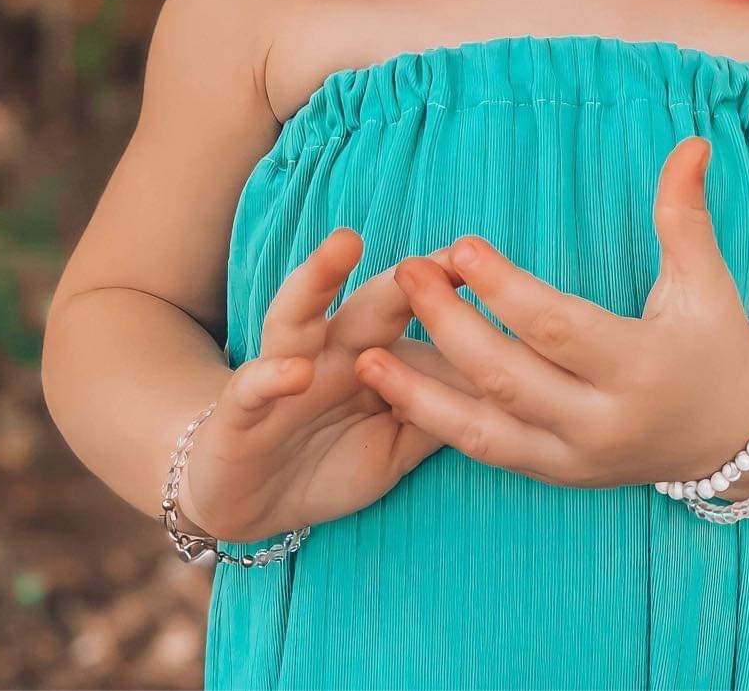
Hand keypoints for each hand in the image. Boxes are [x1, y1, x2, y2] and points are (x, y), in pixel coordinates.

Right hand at [179, 228, 480, 542]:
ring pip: (298, 313)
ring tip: (346, 245)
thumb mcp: (396, 444)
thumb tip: (508, 390)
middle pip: (369, 301)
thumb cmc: (329, 461)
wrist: (249, 503)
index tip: (493, 265)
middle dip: (406, 274)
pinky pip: (254, 385)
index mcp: (371, 354)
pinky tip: (296, 371)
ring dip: (319, 277)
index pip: (415, 312)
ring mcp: (282, 371)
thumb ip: (439, 412)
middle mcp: (329, 349)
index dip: (450, 289)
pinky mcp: (240, 409)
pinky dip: (273, 376)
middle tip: (448, 251)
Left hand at [355, 137, 748, 491]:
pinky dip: (436, 420)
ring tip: (366, 350)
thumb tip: (692, 142)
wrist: (730, 437)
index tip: (461, 246)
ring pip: (482, 427)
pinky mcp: (554, 474)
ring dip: (420, 389)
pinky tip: (393, 386)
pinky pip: (484, 450)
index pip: (556, 327)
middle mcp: (601, 422)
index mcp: (638, 367)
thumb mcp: (705, 279)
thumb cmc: (715, 343)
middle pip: (508, 375)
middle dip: (449, 324)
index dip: (505, 289)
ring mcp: (574, 457)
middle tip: (406, 271)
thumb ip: (685, 212)